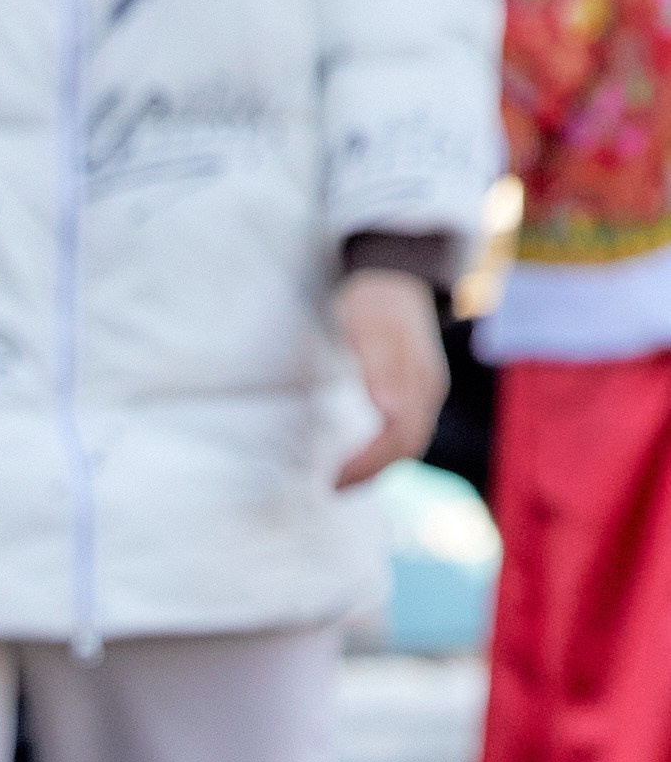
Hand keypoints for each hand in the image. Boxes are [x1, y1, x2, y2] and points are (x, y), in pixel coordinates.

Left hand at [331, 270, 446, 489]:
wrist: (391, 274)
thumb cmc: (375, 300)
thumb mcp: (370, 327)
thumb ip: (380, 366)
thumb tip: (388, 411)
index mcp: (421, 380)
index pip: (401, 438)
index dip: (370, 464)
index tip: (335, 478)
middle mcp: (428, 390)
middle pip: (408, 447)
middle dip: (371, 472)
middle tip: (332, 487)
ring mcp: (425, 390)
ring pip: (408, 442)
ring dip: (377, 466)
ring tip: (342, 480)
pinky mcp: (415, 390)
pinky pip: (404, 431)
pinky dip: (382, 451)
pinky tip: (358, 456)